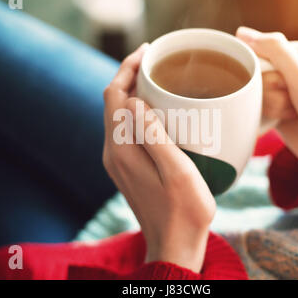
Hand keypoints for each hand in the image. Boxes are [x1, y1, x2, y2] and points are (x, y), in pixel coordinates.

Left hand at [102, 44, 215, 272]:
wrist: (174, 246)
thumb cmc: (184, 212)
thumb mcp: (178, 172)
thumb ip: (154, 136)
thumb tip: (135, 101)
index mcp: (122, 150)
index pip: (114, 95)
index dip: (127, 68)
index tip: (149, 52)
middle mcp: (113, 153)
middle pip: (113, 102)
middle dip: (130, 75)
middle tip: (157, 60)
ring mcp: (118, 161)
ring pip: (118, 115)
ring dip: (134, 92)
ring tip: (159, 78)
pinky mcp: (127, 168)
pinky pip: (126, 129)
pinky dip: (138, 111)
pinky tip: (158, 110)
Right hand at [236, 27, 297, 181]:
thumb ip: (273, 48)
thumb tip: (240, 33)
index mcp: (295, 53)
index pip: (258, 51)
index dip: (263, 68)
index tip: (282, 79)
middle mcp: (287, 70)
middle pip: (255, 74)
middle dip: (270, 90)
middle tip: (292, 98)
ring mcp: (280, 92)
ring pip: (254, 93)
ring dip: (272, 105)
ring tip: (293, 112)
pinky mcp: (274, 110)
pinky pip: (255, 108)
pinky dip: (268, 115)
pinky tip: (284, 120)